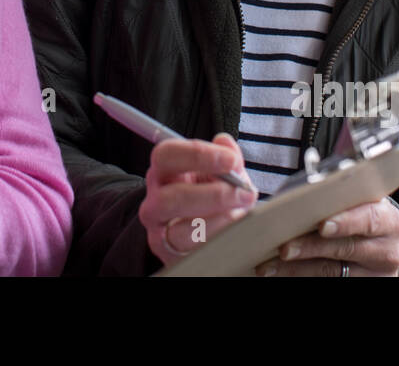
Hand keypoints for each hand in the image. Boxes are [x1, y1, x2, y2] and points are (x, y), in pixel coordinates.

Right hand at [138, 133, 258, 266]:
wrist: (199, 228)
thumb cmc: (209, 194)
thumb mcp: (220, 172)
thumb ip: (226, 157)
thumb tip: (225, 143)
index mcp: (164, 170)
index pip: (167, 155)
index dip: (198, 155)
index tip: (230, 160)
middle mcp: (155, 199)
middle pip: (171, 198)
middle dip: (213, 196)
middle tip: (243, 193)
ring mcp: (160, 230)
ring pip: (182, 231)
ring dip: (219, 222)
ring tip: (240, 213)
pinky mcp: (170, 255)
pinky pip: (195, 252)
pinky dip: (220, 240)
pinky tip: (234, 230)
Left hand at [256, 196, 398, 276]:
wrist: (376, 243)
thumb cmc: (356, 213)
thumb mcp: (356, 201)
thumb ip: (337, 194)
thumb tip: (304, 190)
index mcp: (389, 221)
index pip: (369, 219)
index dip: (346, 222)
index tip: (322, 225)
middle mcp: (387, 251)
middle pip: (346, 249)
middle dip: (311, 247)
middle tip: (284, 248)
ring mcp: (376, 275)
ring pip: (332, 272)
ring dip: (297, 268)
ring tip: (270, 264)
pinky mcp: (363, 287)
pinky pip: (330, 283)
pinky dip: (300, 277)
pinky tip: (280, 273)